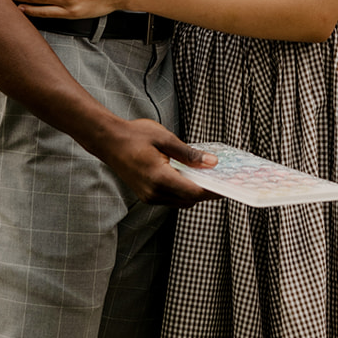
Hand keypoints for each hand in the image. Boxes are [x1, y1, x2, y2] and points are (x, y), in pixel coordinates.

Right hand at [92, 118, 218, 206]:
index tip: (228, 186)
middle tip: (221, 179)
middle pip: (190, 200)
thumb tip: (212, 163)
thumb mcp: (165, 138)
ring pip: (181, 201)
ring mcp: (149, 196)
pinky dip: (182, 191)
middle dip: (206, 192)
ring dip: (194, 192)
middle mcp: (154, 192)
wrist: (108, 141)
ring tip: (207, 176)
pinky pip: (171, 199)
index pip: (194, 192)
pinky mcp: (147, 196)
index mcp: (159, 178)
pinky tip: (188, 177)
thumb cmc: (134, 135)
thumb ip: (189, 153)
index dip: (214, 190)